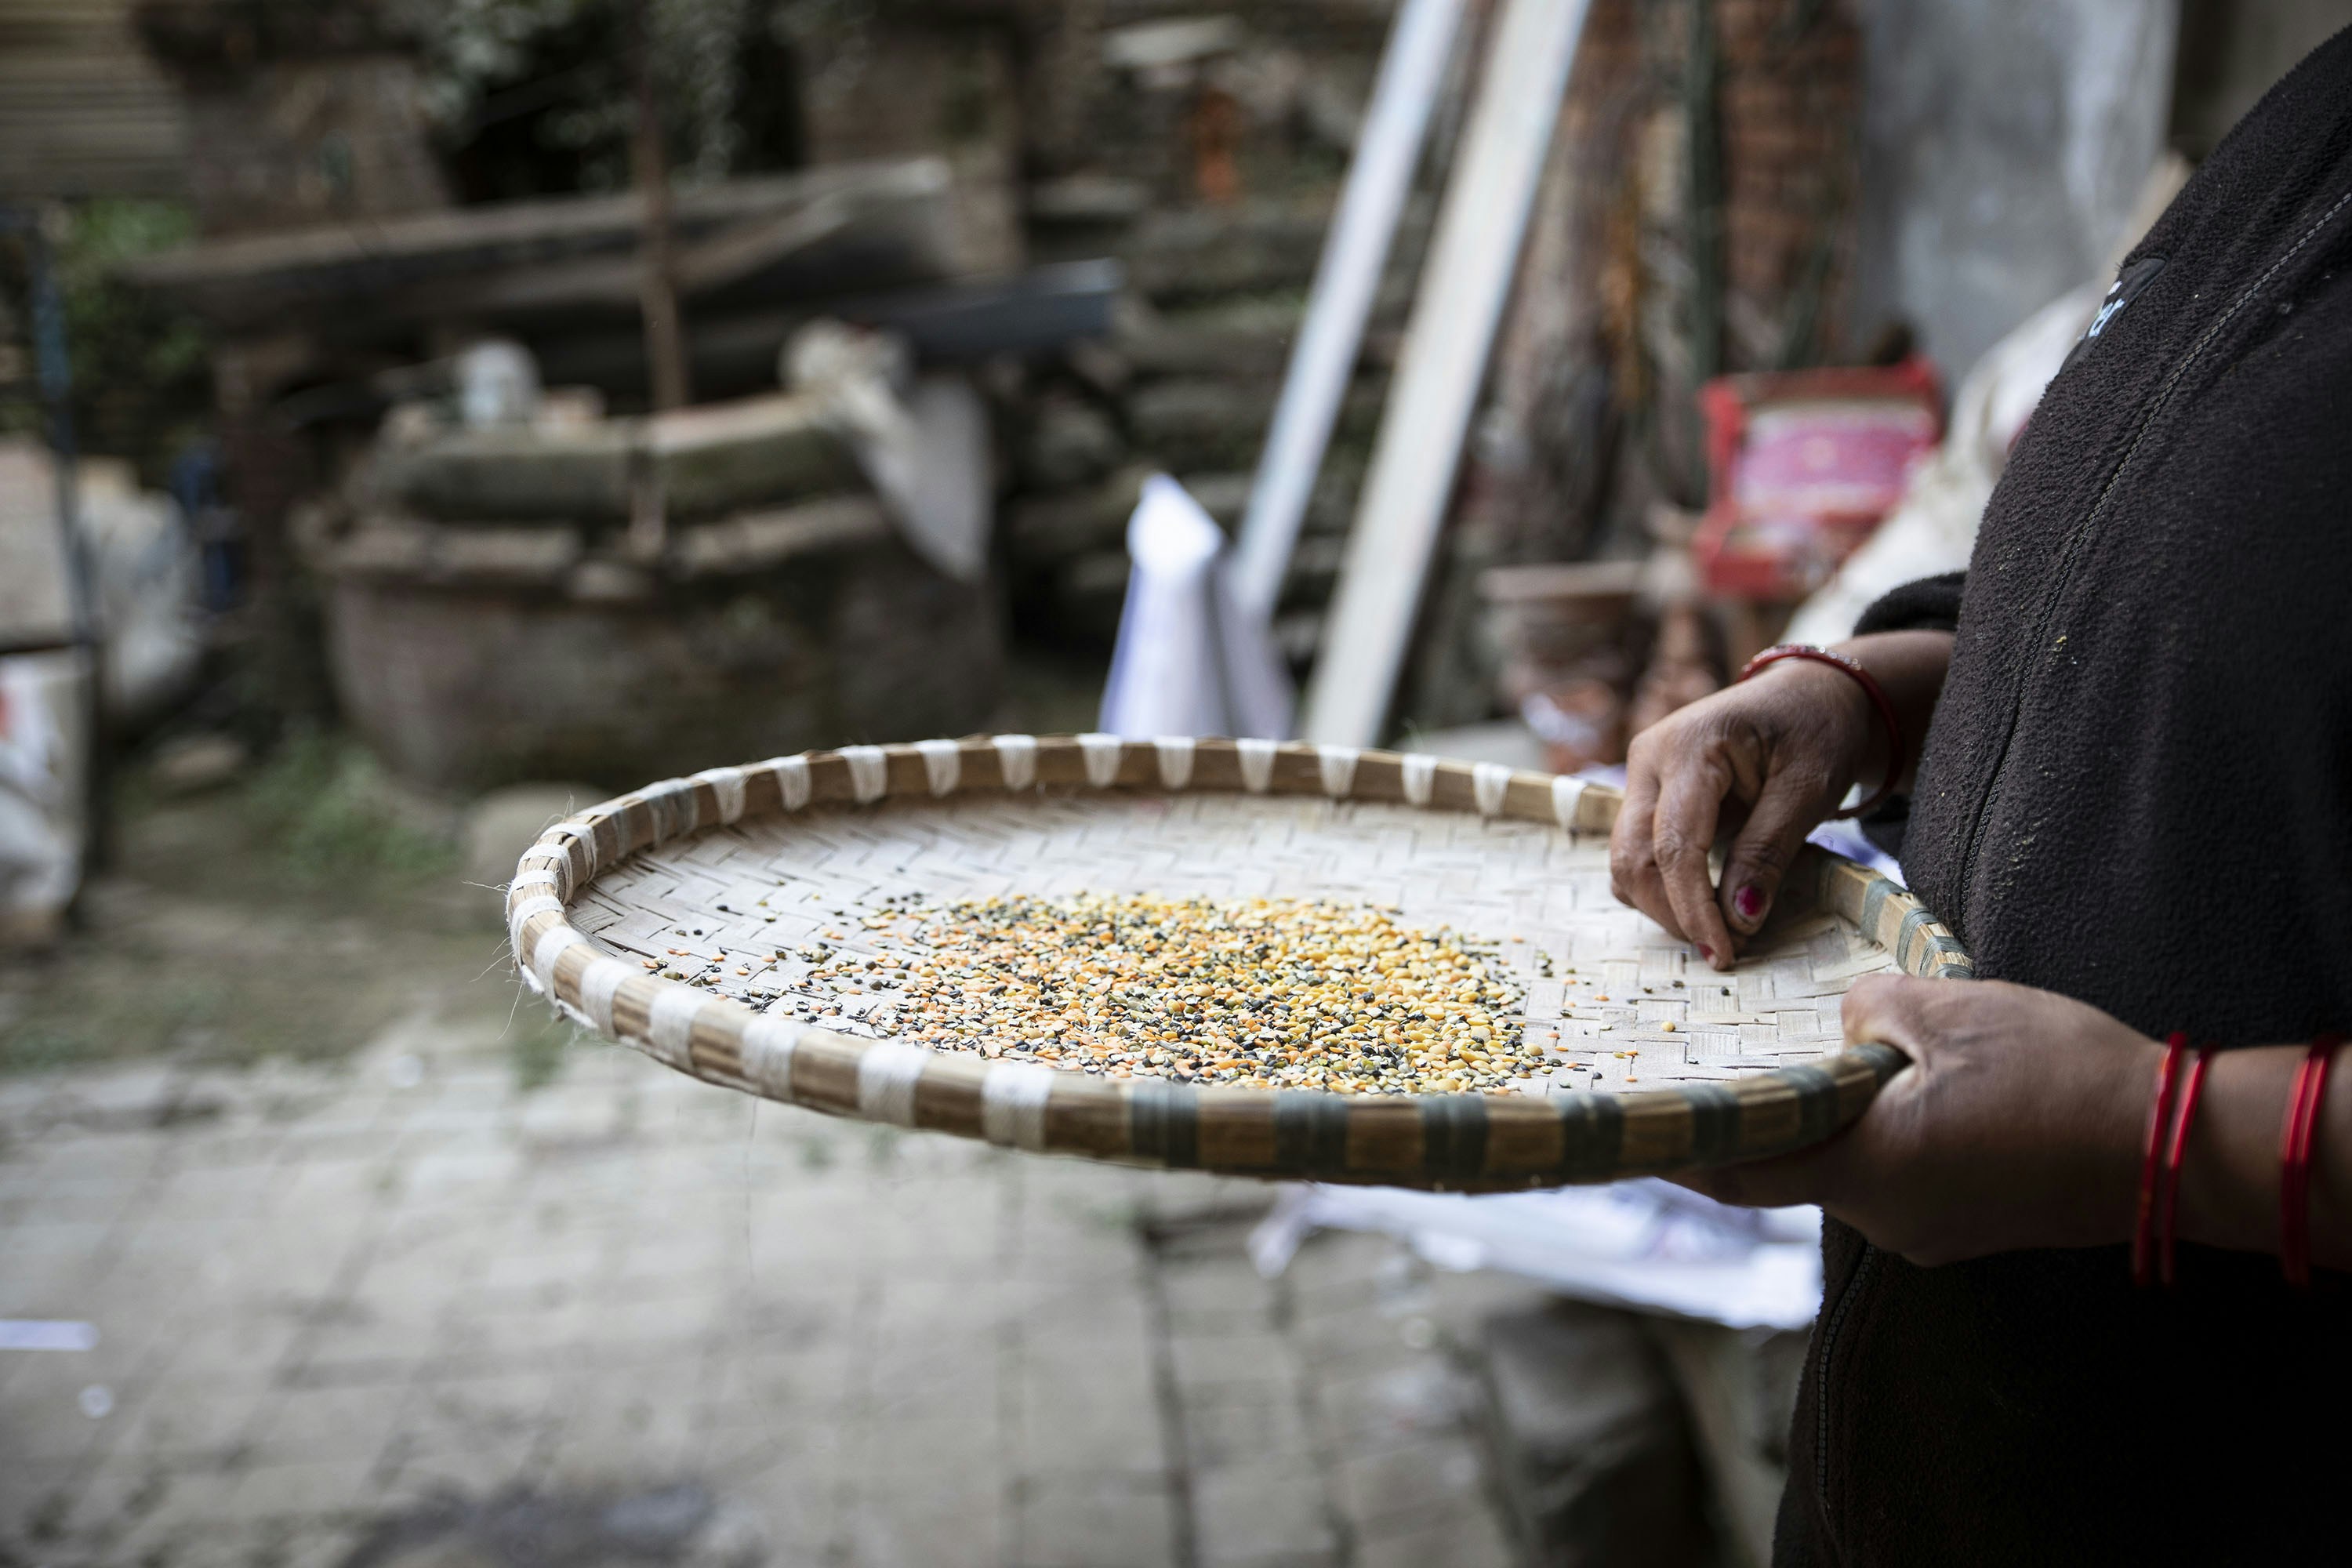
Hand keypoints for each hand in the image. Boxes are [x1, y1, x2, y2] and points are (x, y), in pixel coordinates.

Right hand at [1610, 659, 1872, 968]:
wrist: (1811, 695)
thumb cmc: (1816, 731)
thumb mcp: (1807, 789)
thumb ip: (1768, 852)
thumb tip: (1738, 920)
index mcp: (1688, 745)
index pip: (1674, 844)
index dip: (1693, 907)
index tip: (1723, 953)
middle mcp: (1648, 758)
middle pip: (1633, 856)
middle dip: (1673, 913)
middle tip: (1724, 949)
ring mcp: (1640, 775)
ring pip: (1626, 860)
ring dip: (1663, 904)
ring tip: (1718, 928)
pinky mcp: (1646, 794)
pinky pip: (1635, 853)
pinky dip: (1661, 886)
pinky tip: (1701, 901)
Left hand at [1678, 975, 2160, 1265]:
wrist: (2175, 1145)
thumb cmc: (2060, 1074)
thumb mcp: (1949, 1010)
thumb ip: (1868, 1011)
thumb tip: (1844, 1026)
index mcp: (1863, 1171)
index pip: (1737, 1172)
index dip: (1678, 1148)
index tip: (1627, 1128)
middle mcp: (1885, 1219)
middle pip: (1796, 1164)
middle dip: (1776, 1113)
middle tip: (1741, 1059)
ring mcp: (1931, 1231)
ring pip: (1854, 1165)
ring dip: (1843, 1116)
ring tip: (1850, 1054)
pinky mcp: (1971, 1224)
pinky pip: (1903, 1175)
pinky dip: (1889, 1133)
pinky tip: (1912, 1084)